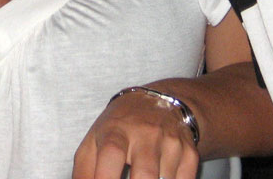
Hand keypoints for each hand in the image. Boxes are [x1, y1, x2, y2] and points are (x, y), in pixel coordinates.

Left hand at [73, 89, 200, 178]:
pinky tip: (161, 178)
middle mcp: (146, 134)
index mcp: (116, 131)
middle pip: (145, 173)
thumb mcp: (94, 141)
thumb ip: (82, 171)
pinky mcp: (189, 151)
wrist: (159, 102)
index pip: (112, 154)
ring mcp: (170, 142)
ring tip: (140, 175)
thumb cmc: (119, 128)